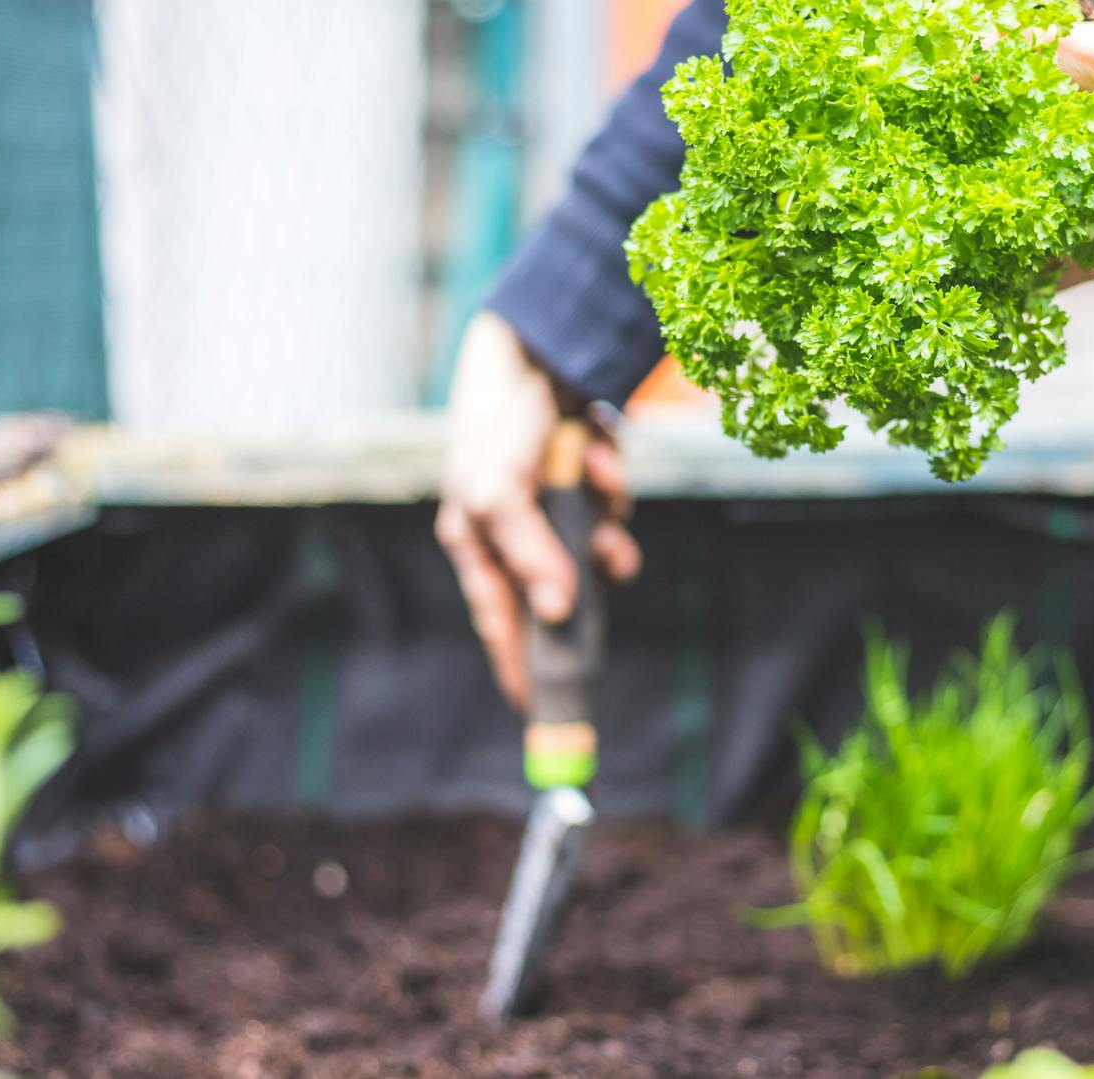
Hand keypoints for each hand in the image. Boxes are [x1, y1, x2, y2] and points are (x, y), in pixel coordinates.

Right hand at [435, 311, 640, 710]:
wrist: (535, 355)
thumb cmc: (499, 427)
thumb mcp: (498, 491)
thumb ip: (528, 552)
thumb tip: (560, 612)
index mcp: (479, 549)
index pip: (502, 627)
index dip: (522, 669)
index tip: (544, 711)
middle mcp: (517, 541)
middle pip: (564, 597)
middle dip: (590, 575)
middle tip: (606, 550)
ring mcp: (555, 520)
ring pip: (600, 554)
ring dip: (607, 519)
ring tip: (596, 472)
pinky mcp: (586, 495)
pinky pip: (614, 512)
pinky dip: (611, 482)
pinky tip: (595, 445)